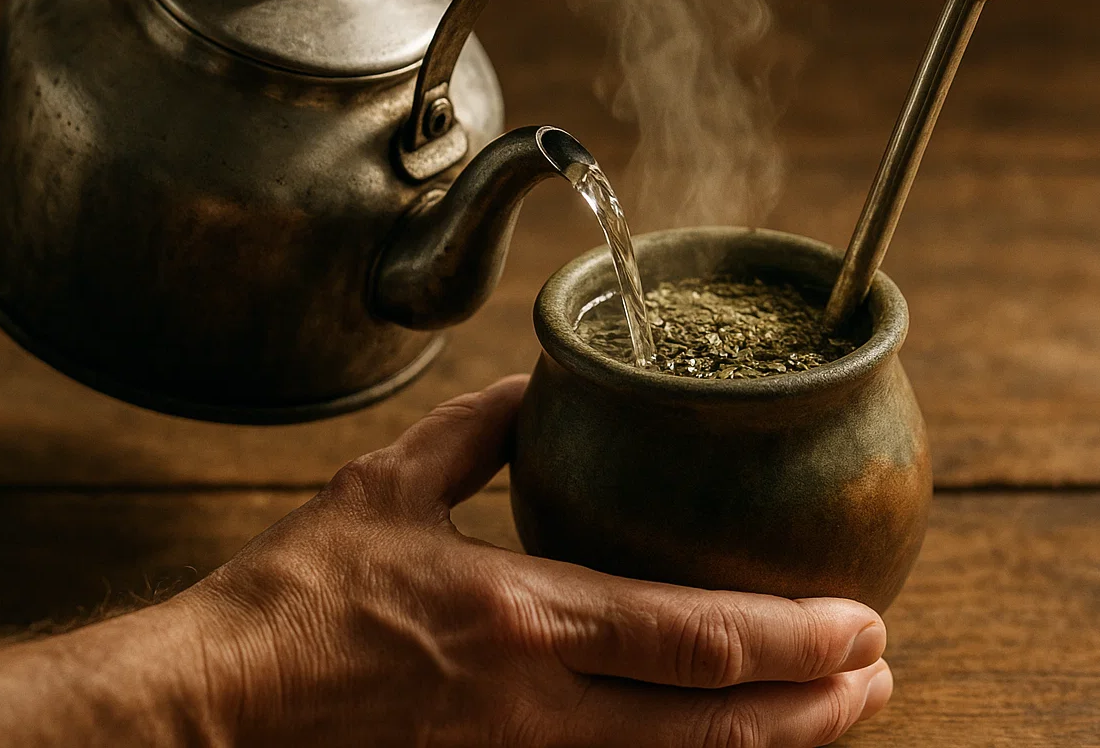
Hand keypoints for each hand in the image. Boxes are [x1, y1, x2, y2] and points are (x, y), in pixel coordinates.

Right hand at [180, 375, 894, 745]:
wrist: (216, 713)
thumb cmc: (293, 602)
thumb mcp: (387, 489)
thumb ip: (479, 430)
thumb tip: (541, 386)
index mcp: (523, 617)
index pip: (694, 638)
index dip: (795, 638)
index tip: (863, 621)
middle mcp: (540, 709)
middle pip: (714, 725)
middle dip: (817, 707)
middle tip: (883, 674)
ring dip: (774, 746)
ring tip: (839, 716)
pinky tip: (729, 741)